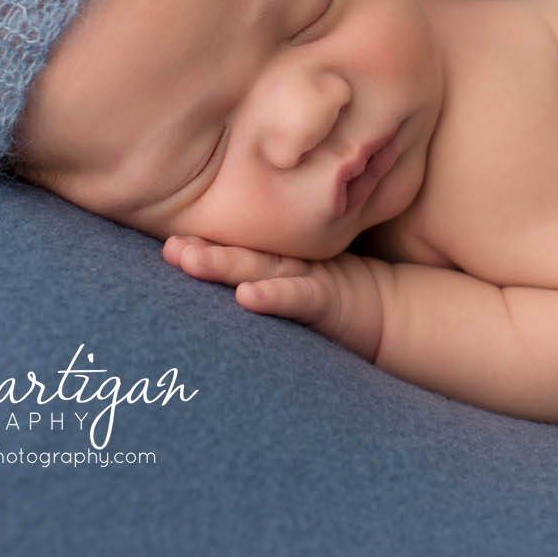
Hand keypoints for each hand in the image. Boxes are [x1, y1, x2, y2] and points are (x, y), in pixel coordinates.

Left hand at [162, 236, 384, 362]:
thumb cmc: (336, 297)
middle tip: (169, 247)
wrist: (392, 312)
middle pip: (240, 255)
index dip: (202, 244)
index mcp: (275, 262)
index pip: (234, 250)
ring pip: (261, 268)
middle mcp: (288, 264)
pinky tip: (247, 297)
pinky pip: (299, 298)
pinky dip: (274, 297)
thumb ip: (260, 274)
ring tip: (188, 260)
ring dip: (224, 264)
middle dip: (203, 252)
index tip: (165, 243)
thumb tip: (218, 285)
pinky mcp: (330, 298)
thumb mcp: (295, 284)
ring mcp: (310, 276)